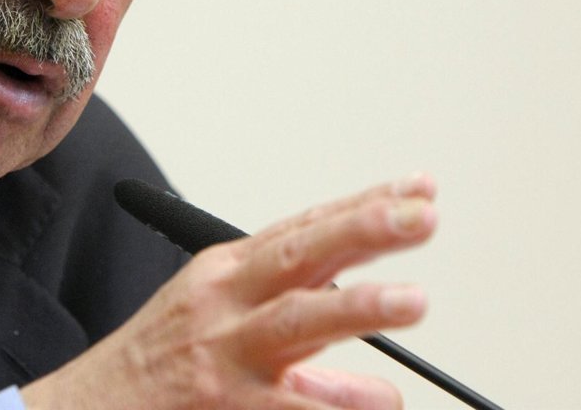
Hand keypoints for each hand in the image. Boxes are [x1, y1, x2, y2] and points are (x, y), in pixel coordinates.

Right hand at [20, 173, 437, 408]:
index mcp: (228, 271)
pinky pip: (291, 408)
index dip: (365, 205)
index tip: (419, 191)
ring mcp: (225, 355)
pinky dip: (338, 406)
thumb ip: (301, 334)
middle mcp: (227, 303)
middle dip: (364, 229)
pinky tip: (381, 401)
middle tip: (422, 216)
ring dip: (358, 307)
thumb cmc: (158, 363)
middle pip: (302, 253)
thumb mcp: (221, 324)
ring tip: (413, 300)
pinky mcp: (224, 407)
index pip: (307, 226)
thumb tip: (375, 363)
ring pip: (297, 320)